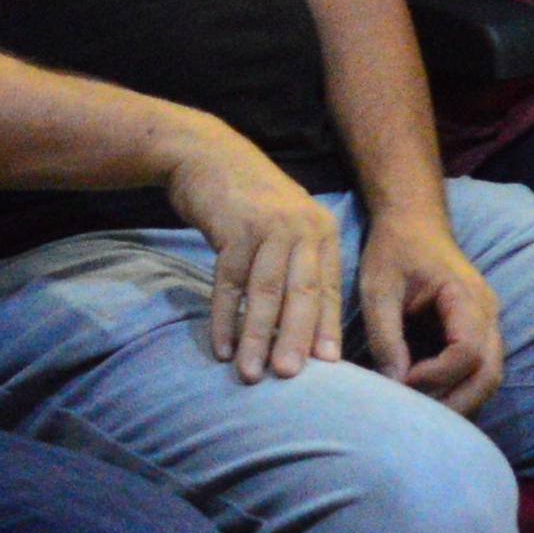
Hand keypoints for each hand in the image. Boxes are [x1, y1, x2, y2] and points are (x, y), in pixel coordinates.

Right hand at [159, 120, 341, 383]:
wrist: (206, 153)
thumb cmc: (248, 201)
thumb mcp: (285, 226)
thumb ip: (300, 266)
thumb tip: (309, 330)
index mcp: (321, 232)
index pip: (327, 290)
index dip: (325, 330)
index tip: (325, 369)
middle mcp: (300, 228)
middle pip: (301, 293)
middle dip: (295, 339)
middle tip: (288, 378)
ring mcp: (267, 226)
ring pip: (264, 292)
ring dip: (257, 336)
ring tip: (251, 373)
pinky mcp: (233, 226)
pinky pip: (229, 282)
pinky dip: (224, 317)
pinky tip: (221, 346)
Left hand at [352, 206, 504, 406]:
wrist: (413, 222)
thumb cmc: (394, 250)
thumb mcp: (379, 289)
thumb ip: (385, 335)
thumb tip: (393, 384)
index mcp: (467, 297)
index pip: (467, 351)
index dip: (436, 375)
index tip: (401, 381)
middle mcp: (487, 314)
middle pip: (489, 374)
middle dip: (458, 403)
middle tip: (420, 424)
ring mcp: (487, 324)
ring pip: (488, 377)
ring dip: (461, 402)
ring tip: (424, 419)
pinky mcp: (476, 333)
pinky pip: (478, 371)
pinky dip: (458, 390)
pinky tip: (430, 402)